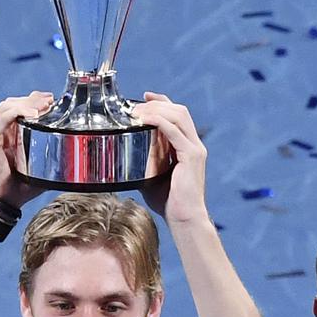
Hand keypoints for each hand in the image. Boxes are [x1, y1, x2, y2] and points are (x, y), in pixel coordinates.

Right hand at [0, 91, 56, 204]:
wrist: (3, 201)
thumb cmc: (20, 188)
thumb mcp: (42, 170)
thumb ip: (54, 162)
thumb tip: (75, 162)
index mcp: (10, 135)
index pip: (19, 109)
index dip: (35, 101)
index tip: (51, 101)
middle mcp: (0, 132)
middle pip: (13, 103)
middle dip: (32, 98)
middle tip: (50, 100)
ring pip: (7, 106)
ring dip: (26, 102)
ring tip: (43, 106)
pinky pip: (3, 117)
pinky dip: (18, 111)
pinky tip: (33, 114)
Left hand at [130, 92, 208, 223]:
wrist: (184, 219)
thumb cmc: (169, 203)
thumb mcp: (151, 177)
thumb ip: (143, 164)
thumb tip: (122, 159)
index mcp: (188, 147)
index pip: (178, 116)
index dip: (162, 102)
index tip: (144, 97)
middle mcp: (194, 145)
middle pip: (179, 110)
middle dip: (157, 103)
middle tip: (136, 106)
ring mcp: (195, 149)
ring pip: (179, 115)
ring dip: (157, 109)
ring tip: (137, 112)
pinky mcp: (191, 155)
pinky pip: (174, 130)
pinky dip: (159, 121)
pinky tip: (145, 119)